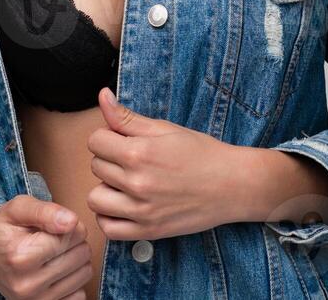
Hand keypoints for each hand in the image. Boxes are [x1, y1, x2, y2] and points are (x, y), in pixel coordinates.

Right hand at [0, 195, 92, 299]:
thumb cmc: (3, 229)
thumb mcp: (18, 208)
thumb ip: (45, 211)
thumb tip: (72, 221)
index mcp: (20, 256)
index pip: (73, 235)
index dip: (70, 225)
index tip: (55, 224)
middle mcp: (27, 284)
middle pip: (81, 254)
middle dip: (73, 241)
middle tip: (54, 238)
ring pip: (85, 273)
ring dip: (76, 260)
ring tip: (55, 253)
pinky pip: (80, 294)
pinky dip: (73, 280)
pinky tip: (57, 271)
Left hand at [85, 87, 249, 240]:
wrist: (232, 185)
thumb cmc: (201, 153)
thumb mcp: (165, 128)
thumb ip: (127, 117)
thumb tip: (102, 95)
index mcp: (139, 153)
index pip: (95, 141)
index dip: (107, 136)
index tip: (123, 140)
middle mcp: (136, 183)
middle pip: (96, 166)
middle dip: (109, 159)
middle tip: (133, 160)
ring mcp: (141, 211)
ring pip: (95, 198)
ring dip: (106, 189)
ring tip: (126, 183)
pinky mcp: (147, 232)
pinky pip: (108, 228)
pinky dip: (110, 217)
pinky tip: (124, 205)